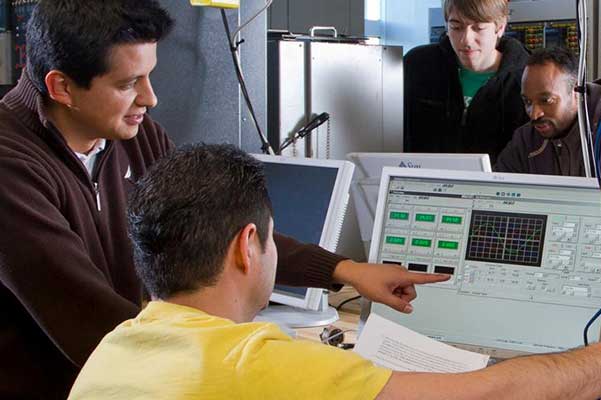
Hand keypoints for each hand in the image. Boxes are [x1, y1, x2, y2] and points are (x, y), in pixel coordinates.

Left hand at [332, 260, 449, 313]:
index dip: (436, 278)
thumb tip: (409, 308)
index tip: (447, 276)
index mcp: (402, 275)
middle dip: (403, 296)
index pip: (423, 278)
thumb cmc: (366, 280)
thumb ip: (398, 305)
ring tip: (383, 291)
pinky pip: (397, 286)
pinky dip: (392, 291)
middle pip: (412, 290)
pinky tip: (382, 289)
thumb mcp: (383, 297)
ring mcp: (396, 273)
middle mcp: (401, 272)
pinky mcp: (391, 275)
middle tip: (389, 295)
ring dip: (396, 294)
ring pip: (404, 290)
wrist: (354, 273)